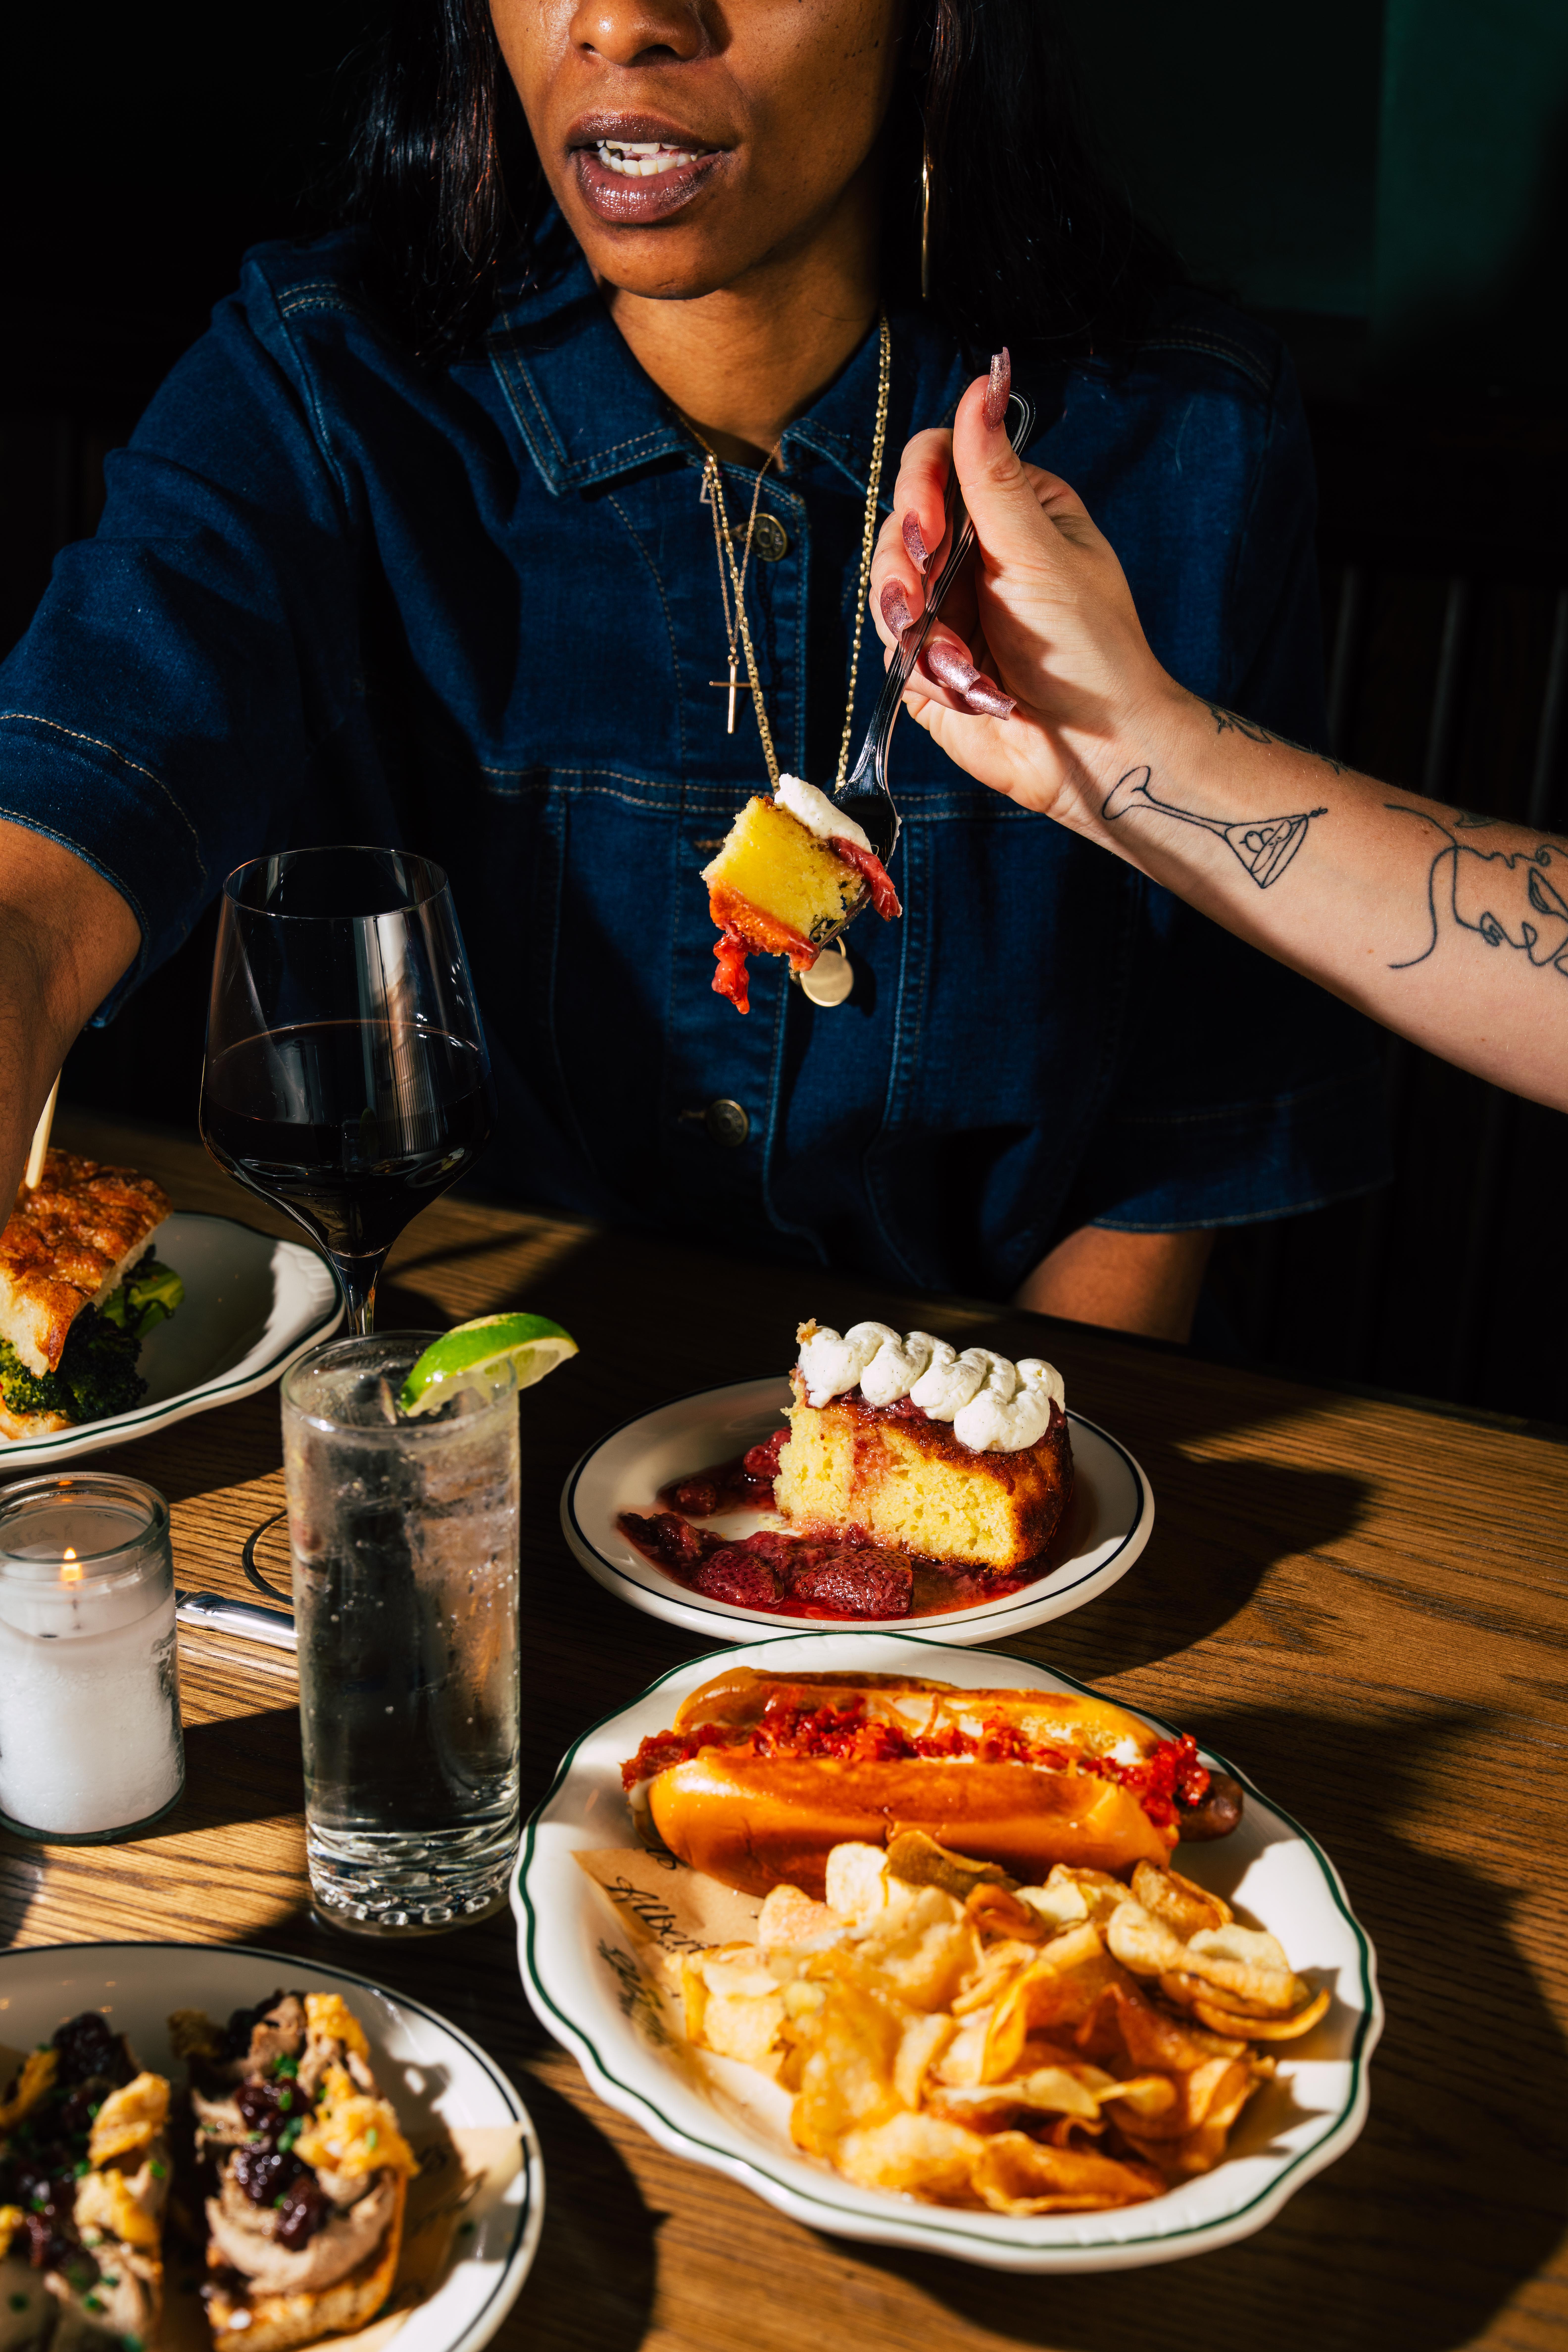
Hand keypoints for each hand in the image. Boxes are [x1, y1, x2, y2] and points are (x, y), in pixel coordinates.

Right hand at [870, 361, 1182, 820]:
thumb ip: (995, 473)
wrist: (1091, 749)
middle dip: (907, 568)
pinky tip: (965, 687)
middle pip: (900, 525)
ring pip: (887, 588)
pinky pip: (894, 648)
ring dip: (916, 628)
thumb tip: (986, 378)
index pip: (938, 462)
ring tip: (956, 662)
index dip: (919, 490)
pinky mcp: (928, 660)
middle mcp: (975, 550)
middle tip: (922, 601)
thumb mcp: (1039, 551)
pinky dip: (924, 669)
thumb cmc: (1089, 649)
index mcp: (1012, 508)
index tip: (929, 531)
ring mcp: (946, 605)